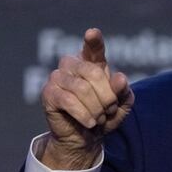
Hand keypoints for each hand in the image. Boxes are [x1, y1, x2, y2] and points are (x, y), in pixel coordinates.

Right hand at [39, 28, 133, 169]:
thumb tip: (120, 78)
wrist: (86, 138)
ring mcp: (58, 77)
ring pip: (81, 89)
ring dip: (96, 108)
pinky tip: (90, 122)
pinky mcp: (48, 93)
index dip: (94, 41)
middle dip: (107, 96)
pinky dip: (84, 114)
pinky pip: (68, 101)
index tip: (92, 33)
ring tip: (99, 118)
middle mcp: (72, 65)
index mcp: (92, 62)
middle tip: (109, 110)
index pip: (93, 48)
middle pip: (93, 73)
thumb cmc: (104, 116)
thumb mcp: (120, 105)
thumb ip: (123, 92)